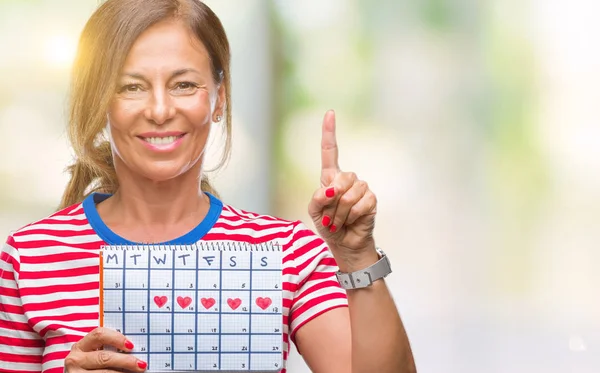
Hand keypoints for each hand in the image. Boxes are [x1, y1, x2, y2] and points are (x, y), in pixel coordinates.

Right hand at [64, 327, 146, 371]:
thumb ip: (109, 348)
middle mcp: (76, 359)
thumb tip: (134, 347)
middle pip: (104, 357)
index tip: (131, 345)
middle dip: (126, 361)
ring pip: (104, 372)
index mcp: (81, 346)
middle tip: (141, 364)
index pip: (99, 335)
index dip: (116, 338)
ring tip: (137, 372)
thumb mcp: (94, 354)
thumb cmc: (91, 366)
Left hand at [308, 110, 378, 268]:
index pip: (330, 151)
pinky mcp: (371, 199)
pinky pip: (362, 203)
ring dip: (341, 213)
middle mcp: (347, 179)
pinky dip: (352, 216)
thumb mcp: (314, 212)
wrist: (344, 243)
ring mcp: (361, 188)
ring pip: (350, 193)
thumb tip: (331, 188)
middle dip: (333, 201)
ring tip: (340, 221)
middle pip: (341, 178)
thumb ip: (317, 198)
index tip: (330, 113)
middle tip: (330, 217)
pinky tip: (352, 221)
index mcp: (330, 177)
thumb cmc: (328, 225)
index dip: (329, 132)